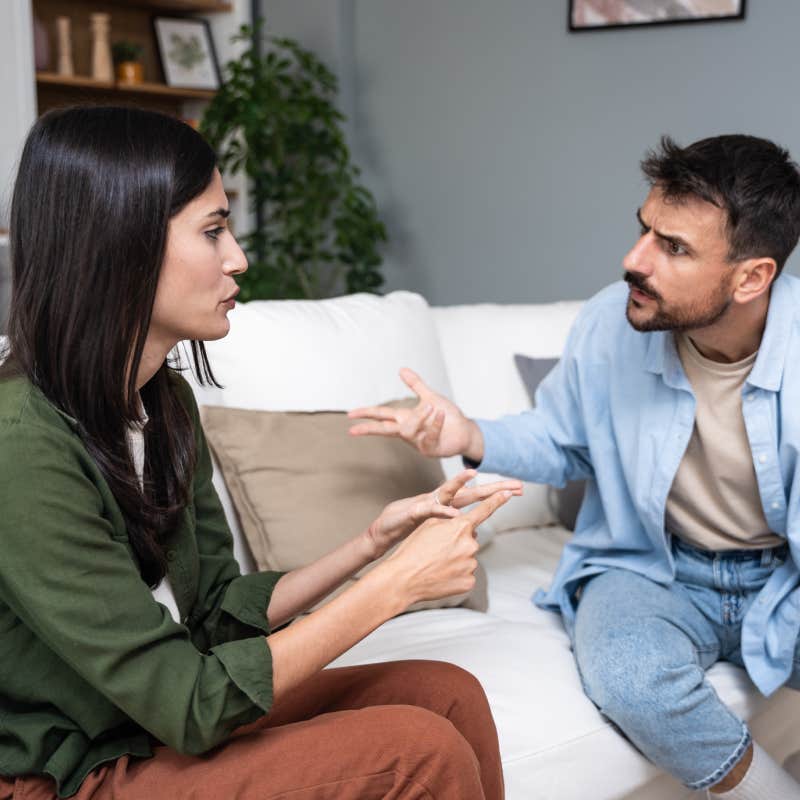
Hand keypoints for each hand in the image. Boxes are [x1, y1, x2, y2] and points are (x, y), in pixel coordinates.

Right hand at [348, 368, 483, 459]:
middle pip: (384, 429)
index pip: (381, 415)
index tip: (350, 414)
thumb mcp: (431, 396)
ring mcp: (417, 442)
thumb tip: (401, 369)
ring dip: (421, 416)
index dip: (366, 413)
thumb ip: (415, 385)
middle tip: (353, 430)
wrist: (464, 430)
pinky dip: (435, 424)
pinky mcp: (429, 449)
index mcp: (405, 418)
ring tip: (434, 407)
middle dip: (369, 429)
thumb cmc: (448, 416)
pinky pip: (428, 436)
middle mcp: (408, 431)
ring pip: (409, 429)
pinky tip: (440, 414)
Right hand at [365, 470, 522, 557]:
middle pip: (472, 494)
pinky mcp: (415, 512)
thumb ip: (455, 526)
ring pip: (450, 495)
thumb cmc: (411, 527)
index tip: (517, 490)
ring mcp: (429, 504)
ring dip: (461, 487)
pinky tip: (454, 515)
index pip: (477, 498)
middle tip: (515, 486)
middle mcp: (442, 500)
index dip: (496, 494)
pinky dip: (443, 512)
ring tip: (474, 474)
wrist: (386, 533)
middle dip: (494, 489)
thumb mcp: (438, 527)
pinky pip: (431, 511)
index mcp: (449, 504)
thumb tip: (474, 530)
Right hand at [381, 489, 513, 606]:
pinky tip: (442, 575)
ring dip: (456, 559)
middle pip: (470, 540)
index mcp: (460, 527)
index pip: (483, 511)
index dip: (496, 501)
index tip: (508, 493)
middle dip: (458, 543)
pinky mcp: (469, 581)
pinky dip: (456, 574)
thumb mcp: (429, 525)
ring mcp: (470, 564)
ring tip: (436, 563)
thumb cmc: (413, 549)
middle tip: (438, 550)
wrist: (404, 578)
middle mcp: (470, 544)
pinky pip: (466, 574)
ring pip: (467, 557)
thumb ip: (450, 518)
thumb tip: (462, 521)